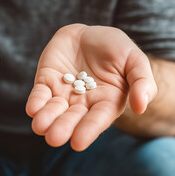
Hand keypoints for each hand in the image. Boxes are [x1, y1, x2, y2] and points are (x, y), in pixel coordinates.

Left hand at [26, 24, 156, 150]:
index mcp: (106, 102)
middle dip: (63, 128)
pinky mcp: (46, 82)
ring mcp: (63, 94)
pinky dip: (36, 102)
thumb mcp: (135, 60)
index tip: (78, 142)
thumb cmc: (116, 48)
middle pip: (72, 119)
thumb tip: (141, 106)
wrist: (90, 33)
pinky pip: (39, 95)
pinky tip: (33, 109)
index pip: (97, 119)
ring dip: (46, 119)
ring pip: (53, 110)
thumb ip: (142, 81)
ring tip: (40, 126)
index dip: (88, 130)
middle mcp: (83, 103)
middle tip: (54, 138)